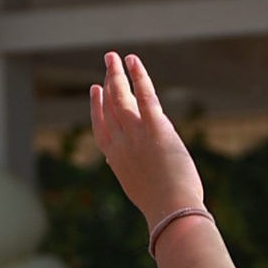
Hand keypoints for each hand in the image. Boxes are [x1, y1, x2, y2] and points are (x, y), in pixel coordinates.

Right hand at [89, 48, 205, 230]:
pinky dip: (138, 76)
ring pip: (121, 97)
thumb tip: (135, 159)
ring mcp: (136, 135)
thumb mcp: (142, 186)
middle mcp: (121, 144)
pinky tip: (133, 61)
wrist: (172, 211)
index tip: (95, 90)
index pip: (101, 127)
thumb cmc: (163, 206)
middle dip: (108, 82)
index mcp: (116, 160)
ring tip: (114, 57)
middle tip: (108, 62)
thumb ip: (136, 168)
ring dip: (116, 73)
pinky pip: (144, 95)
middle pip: (110, 106)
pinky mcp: (156, 128)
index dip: (97, 106)